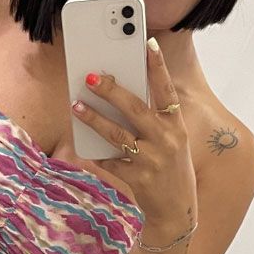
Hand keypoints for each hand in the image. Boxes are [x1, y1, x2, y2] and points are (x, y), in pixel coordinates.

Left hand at [71, 41, 197, 240]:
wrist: (177, 210)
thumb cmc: (170, 168)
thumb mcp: (171, 141)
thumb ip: (152, 121)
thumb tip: (119, 97)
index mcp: (176, 125)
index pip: (167, 90)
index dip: (157, 66)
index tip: (147, 43)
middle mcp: (167, 140)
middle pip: (135, 108)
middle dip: (111, 90)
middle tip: (90, 76)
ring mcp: (152, 160)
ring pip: (116, 134)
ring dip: (93, 119)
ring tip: (76, 105)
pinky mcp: (138, 178)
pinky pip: (109, 161)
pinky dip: (95, 153)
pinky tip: (83, 144)